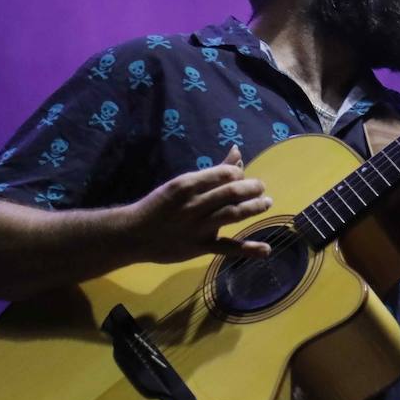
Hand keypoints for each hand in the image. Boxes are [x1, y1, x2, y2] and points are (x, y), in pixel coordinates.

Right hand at [123, 146, 272, 261]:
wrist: (132, 234)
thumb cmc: (161, 205)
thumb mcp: (183, 183)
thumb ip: (214, 170)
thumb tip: (237, 150)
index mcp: (187, 184)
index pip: (224, 174)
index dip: (240, 174)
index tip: (244, 178)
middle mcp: (193, 204)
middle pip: (232, 193)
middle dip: (253, 188)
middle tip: (262, 188)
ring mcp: (197, 227)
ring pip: (233, 214)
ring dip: (255, 207)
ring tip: (267, 203)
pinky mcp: (199, 247)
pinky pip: (227, 247)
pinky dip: (248, 248)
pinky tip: (266, 249)